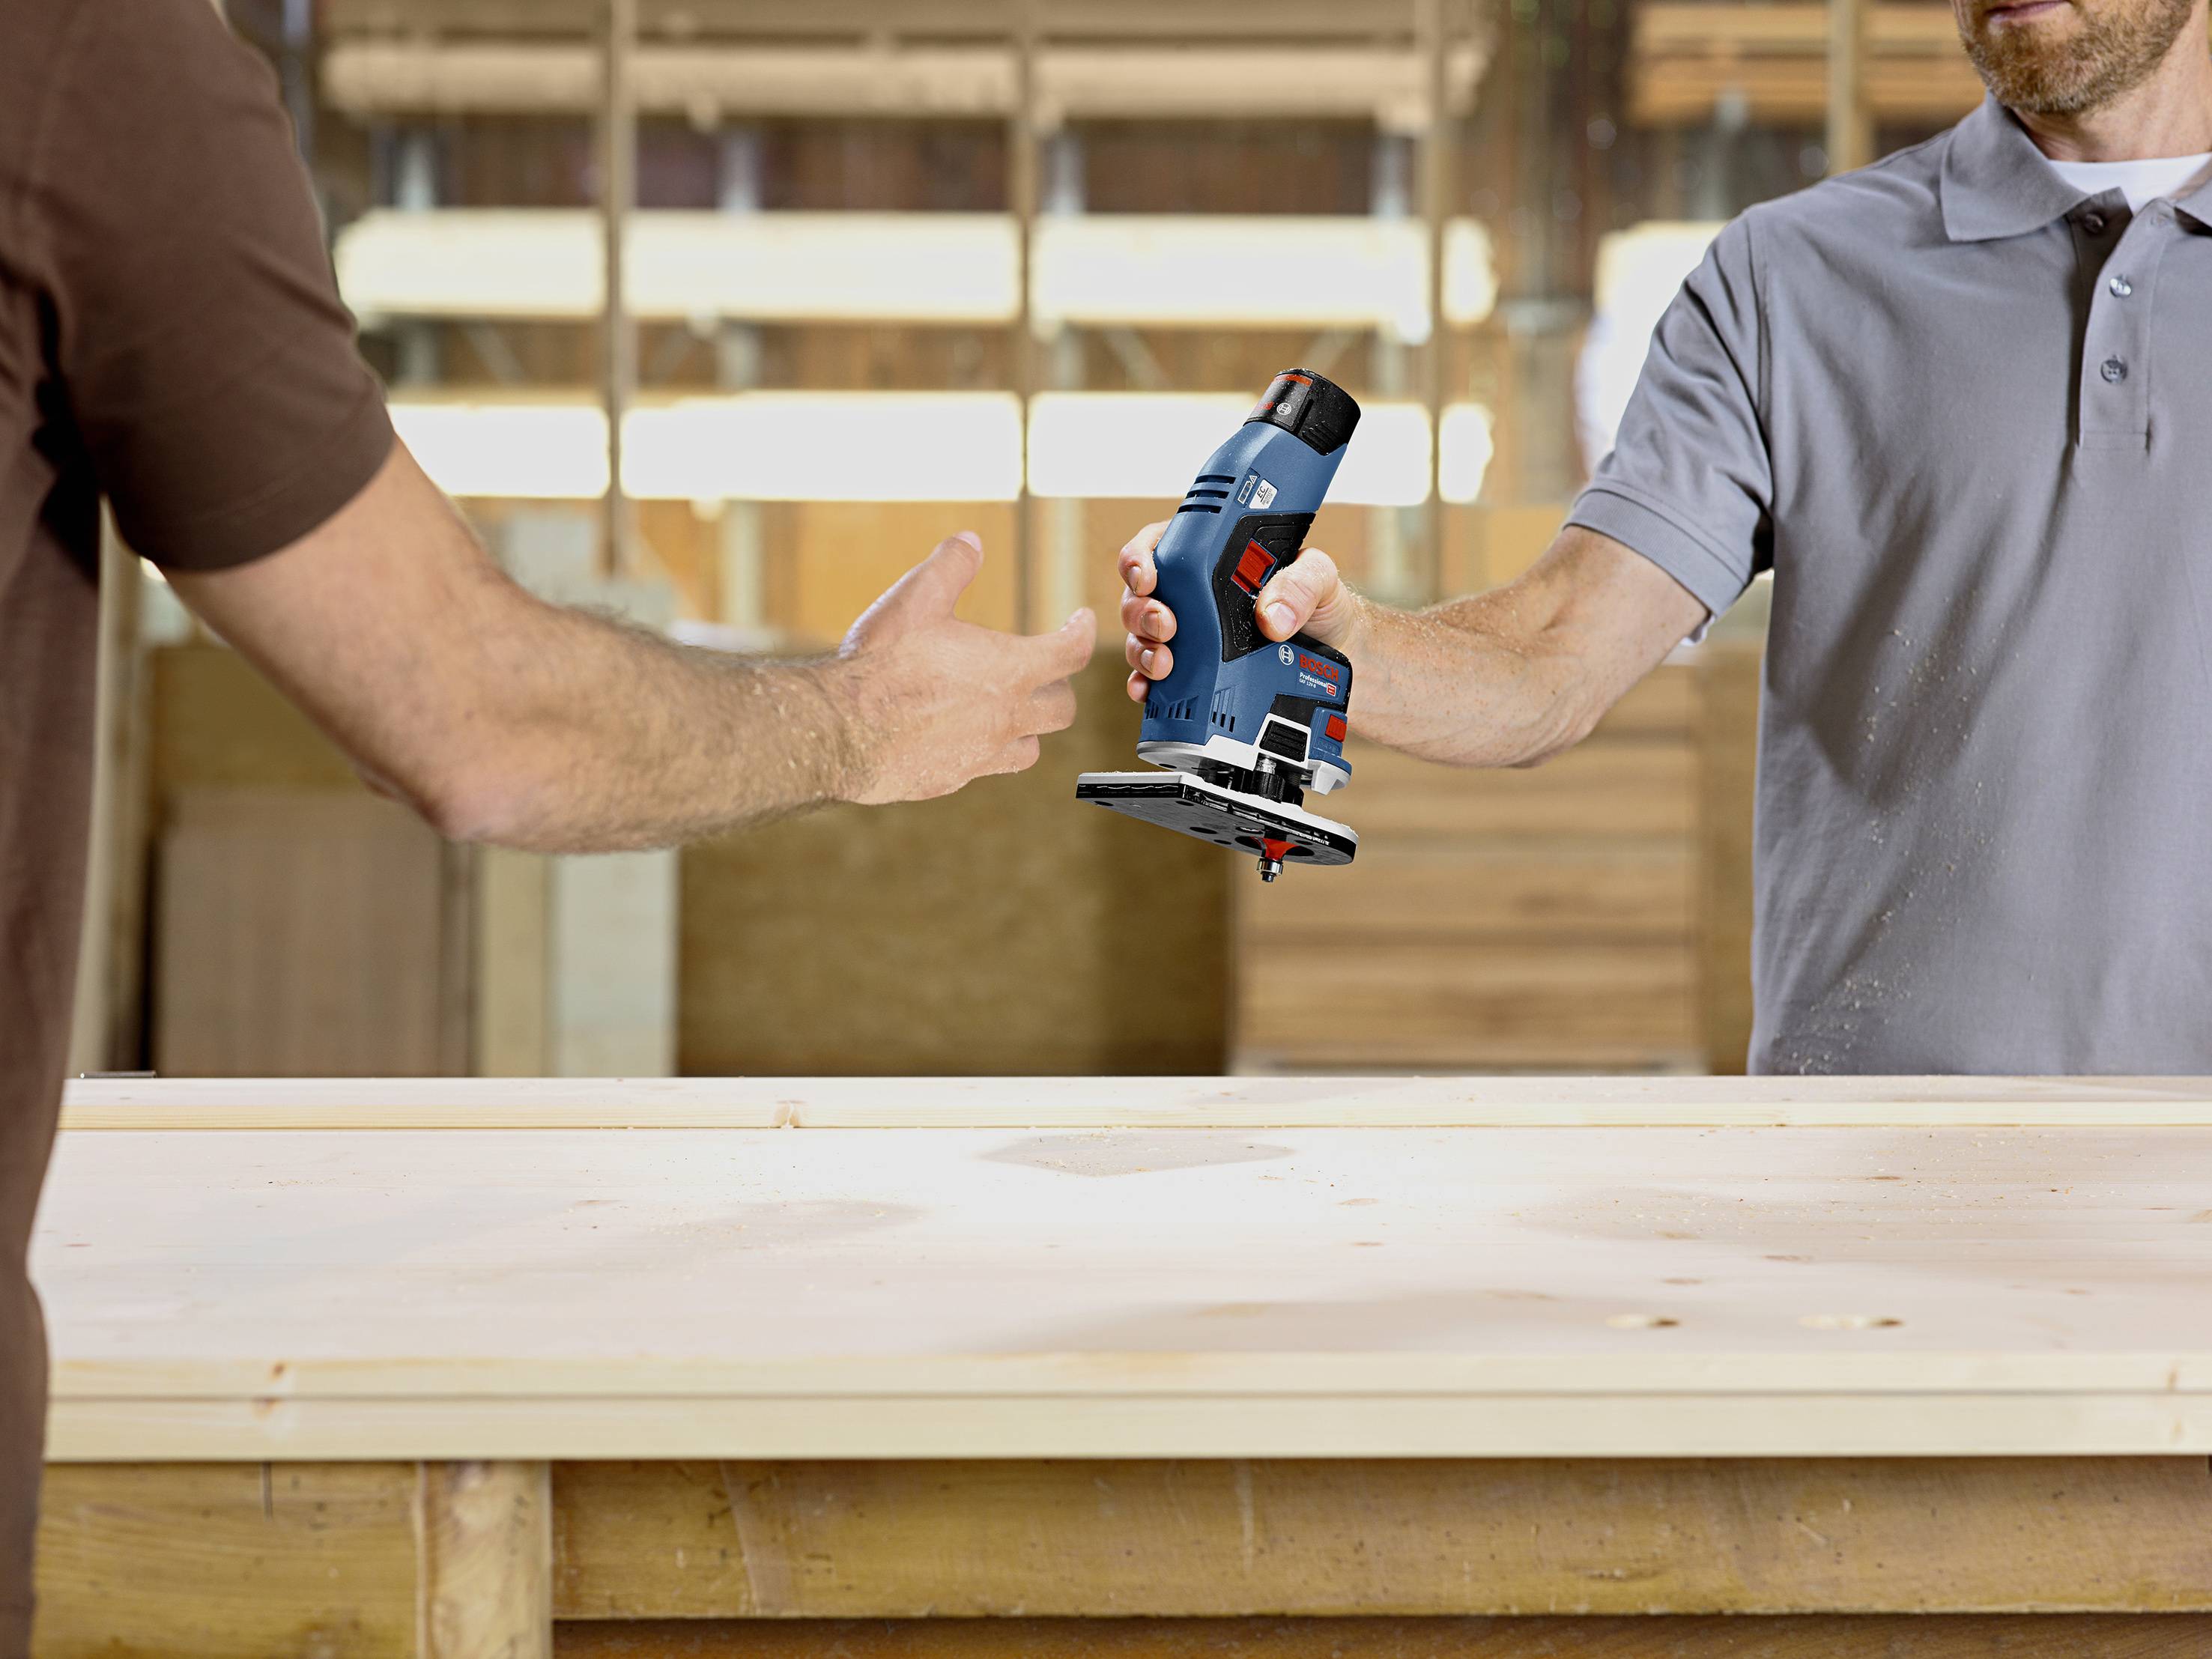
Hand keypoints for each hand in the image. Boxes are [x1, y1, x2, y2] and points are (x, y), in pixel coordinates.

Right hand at [831, 531, 1094, 804]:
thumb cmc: (883, 662)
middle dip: (1058, 686)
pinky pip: (985, 768)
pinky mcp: (951, 779)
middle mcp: (1005, 717)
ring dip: (1028, 727)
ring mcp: (981, 755)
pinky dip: (984, 751)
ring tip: (1010, 710)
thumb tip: (970, 541)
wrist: (843, 729)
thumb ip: (951, 566)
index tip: (1079, 622)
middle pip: (1061, 709)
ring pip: (1030, 748)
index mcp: (1009, 670)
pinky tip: (961, 736)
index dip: (1080, 632)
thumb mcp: (917, 598)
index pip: (1070, 653)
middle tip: (1045, 672)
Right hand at [1116, 520, 1362, 702]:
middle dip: (1140, 612)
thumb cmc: (1320, 605)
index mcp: (1211, 558)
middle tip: (1165, 625)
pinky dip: (1145, 685)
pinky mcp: (1193, 673)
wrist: (1337, 655)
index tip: (1148, 577)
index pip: (1160, 546)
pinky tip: (1149, 691)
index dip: (1139, 559)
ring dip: (1142, 651)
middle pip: (1139, 596)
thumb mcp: (1320, 579)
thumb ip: (1301, 583)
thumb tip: (1270, 617)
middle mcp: (1191, 596)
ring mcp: (1189, 637)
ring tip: (1163, 664)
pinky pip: (1153, 678)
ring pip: (1141, 638)